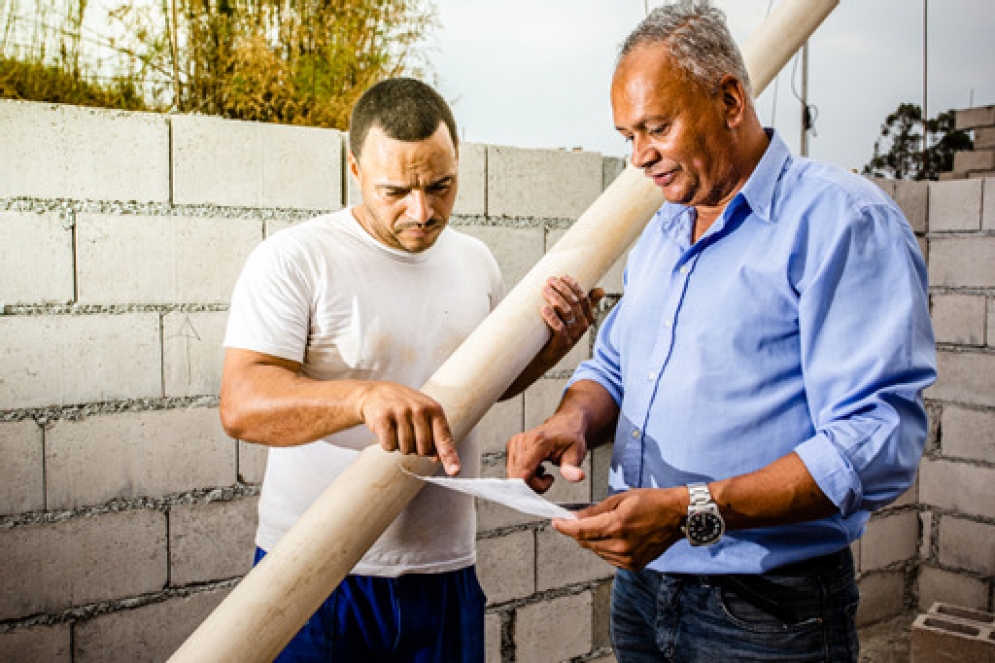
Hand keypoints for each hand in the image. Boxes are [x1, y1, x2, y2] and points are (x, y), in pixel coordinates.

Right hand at [357, 382, 459, 475]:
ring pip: (406, 449)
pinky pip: (389, 446)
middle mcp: (419, 409)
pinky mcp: (383, 417)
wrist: (376, 393)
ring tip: (397, 429)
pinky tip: (387, 429)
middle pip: (424, 449)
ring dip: (401, 445)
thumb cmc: (405, 407)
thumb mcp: (425, 416)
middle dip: (417, 448)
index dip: (450, 456)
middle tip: (409, 433)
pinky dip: (388, 443)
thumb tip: (439, 458)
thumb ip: (436, 436)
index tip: (454, 471)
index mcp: (434, 410)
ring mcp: (401, 412)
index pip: (444, 438)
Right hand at [506, 414, 587, 492]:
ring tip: (544, 471)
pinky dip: (525, 475)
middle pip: (516, 477)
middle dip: (533, 485)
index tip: (543, 488)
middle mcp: (522, 441)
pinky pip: (513, 470)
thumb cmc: (571, 437)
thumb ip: (572, 467)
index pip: (522, 473)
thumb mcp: (576, 453)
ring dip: (529, 480)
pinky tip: (537, 468)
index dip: (528, 487)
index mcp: (538, 442)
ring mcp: (515, 443)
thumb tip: (577, 477)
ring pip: (513, 476)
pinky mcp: (512, 447)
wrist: (566, 424)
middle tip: (548, 478)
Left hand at [539, 275, 604, 357]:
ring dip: (555, 298)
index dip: (573, 285)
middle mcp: (583, 325)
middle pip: (574, 302)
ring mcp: (574, 334)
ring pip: (566, 311)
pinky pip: (559, 327)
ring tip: (544, 289)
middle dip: (562, 288)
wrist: (547, 356)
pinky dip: (551, 316)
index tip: (562, 276)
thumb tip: (602, 290)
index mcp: (587, 317)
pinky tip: (543, 309)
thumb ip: (586, 304)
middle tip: (549, 280)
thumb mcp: (574, 318)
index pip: (584, 297)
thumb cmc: (559, 333)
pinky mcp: (563, 343)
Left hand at [552, 487, 686, 570]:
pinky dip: (607, 548)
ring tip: (607, 525)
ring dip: (594, 540)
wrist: (677, 516)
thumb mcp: (620, 499)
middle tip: (578, 520)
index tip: (556, 522)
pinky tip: (616, 537)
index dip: (564, 527)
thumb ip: (595, 510)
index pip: (580, 531)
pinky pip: (610, 558)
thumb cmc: (652, 502)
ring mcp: (628, 558)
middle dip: (579, 532)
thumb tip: (575, 517)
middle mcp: (620, 546)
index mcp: (616, 526)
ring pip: (597, 551)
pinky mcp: (634, 565)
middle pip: (586, 543)